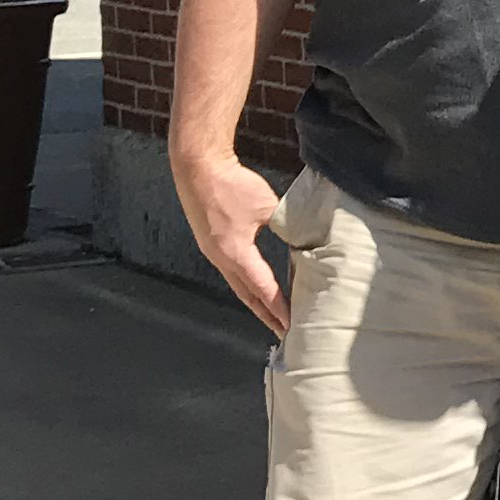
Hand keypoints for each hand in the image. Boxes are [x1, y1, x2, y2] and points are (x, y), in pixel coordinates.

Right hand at [171, 140, 291, 336]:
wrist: (197, 166)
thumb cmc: (230, 184)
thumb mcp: (267, 206)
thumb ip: (285, 227)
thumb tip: (303, 242)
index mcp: (235, 253)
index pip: (263, 288)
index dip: (279, 308)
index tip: (291, 325)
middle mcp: (221, 258)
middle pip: (247, 295)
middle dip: (266, 315)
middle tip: (283, 333)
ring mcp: (212, 252)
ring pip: (237, 285)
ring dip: (254, 302)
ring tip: (270, 316)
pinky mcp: (210, 242)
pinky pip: (230, 271)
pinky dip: (245, 284)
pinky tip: (253, 285)